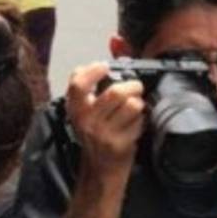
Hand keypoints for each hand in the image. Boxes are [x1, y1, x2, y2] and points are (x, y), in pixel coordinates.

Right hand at [66, 63, 145, 177]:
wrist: (99, 170)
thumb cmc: (95, 135)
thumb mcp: (86, 111)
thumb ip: (95, 83)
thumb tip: (116, 47)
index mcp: (75, 109)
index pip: (78, 84)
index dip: (93, 71)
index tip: (104, 67)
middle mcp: (87, 121)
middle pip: (115, 93)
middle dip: (132, 86)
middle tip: (135, 87)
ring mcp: (103, 134)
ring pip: (132, 106)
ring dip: (138, 104)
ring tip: (135, 108)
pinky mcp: (119, 145)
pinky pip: (139, 122)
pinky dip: (141, 121)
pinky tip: (134, 125)